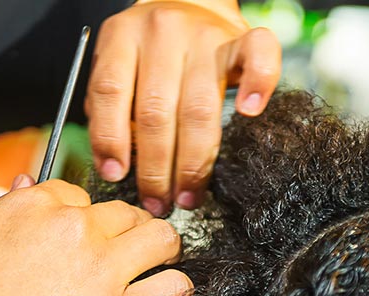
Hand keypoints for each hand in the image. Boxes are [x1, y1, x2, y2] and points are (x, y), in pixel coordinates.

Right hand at [0, 177, 190, 295]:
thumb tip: (22, 184)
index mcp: (38, 204)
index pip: (78, 194)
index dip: (80, 215)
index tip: (80, 234)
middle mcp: (76, 230)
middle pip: (125, 212)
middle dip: (126, 226)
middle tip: (124, 246)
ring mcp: (102, 272)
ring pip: (161, 239)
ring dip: (162, 248)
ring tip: (158, 261)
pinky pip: (171, 290)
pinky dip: (175, 289)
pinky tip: (169, 292)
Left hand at [87, 0, 281, 214]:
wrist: (189, 2)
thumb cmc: (147, 50)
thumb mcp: (115, 65)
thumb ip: (109, 107)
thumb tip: (113, 166)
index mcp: (122, 36)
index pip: (110, 93)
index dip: (110, 139)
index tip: (114, 176)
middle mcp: (163, 32)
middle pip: (156, 110)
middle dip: (156, 167)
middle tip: (157, 202)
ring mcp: (204, 35)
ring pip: (199, 107)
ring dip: (193, 162)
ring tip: (188, 195)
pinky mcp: (241, 37)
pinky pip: (258, 56)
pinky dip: (258, 83)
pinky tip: (249, 112)